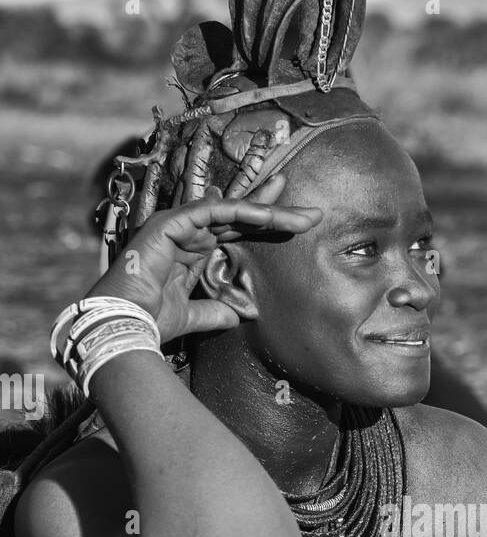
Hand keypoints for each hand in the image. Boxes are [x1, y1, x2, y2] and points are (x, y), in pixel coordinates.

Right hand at [85, 177, 320, 344]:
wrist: (125, 326)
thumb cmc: (151, 321)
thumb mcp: (194, 316)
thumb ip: (216, 312)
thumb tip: (241, 315)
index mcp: (191, 251)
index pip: (235, 230)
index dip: (264, 224)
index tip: (296, 224)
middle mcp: (186, 233)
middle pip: (238, 215)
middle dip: (275, 212)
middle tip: (311, 211)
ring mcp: (178, 224)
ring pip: (232, 210)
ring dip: (269, 211)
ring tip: (305, 216)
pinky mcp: (171, 222)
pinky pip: (214, 210)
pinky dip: (242, 211)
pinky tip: (269, 215)